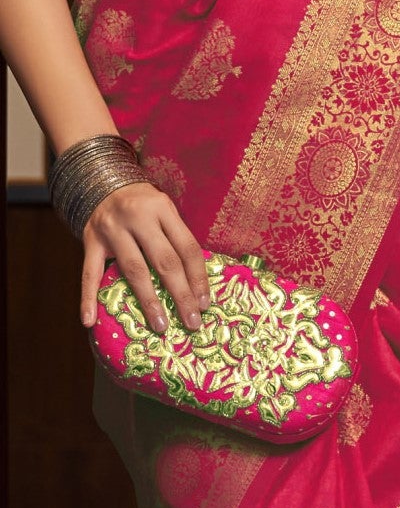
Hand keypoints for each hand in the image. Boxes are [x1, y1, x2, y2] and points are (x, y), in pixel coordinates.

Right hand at [80, 183, 209, 334]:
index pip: (187, 248)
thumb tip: (197, 287)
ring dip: (148, 301)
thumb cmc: (143, 207)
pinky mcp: (90, 239)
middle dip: (181, 295)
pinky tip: (89, 321)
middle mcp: (137, 216)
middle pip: (165, 261)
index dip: (198, 279)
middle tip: (191, 323)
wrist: (100, 181)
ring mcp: (111, 228)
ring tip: (161, 326)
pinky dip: (88, 298)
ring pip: (134, 269)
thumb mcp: (164, 212)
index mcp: (162, 209)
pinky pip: (89, 273)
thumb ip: (177, 241)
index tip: (204, 305)